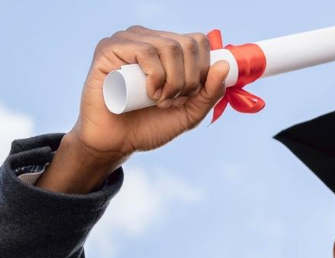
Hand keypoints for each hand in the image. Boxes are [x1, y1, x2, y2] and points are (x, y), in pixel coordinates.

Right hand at [44, 28, 229, 192]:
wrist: (116, 141)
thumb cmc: (149, 126)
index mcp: (166, 49)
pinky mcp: (110, 48)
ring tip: (159, 101)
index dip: (202, 70)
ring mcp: (128, 41)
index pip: (198, 42)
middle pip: (187, 44)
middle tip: (172, 102)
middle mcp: (148, 39)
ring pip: (169, 47)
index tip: (190, 95)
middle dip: (189, 80)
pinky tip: (149, 94)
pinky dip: (156, 76)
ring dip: (173, 82)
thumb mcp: (189, 112)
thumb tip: (224, 65)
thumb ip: (210, 93)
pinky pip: (146, 51)